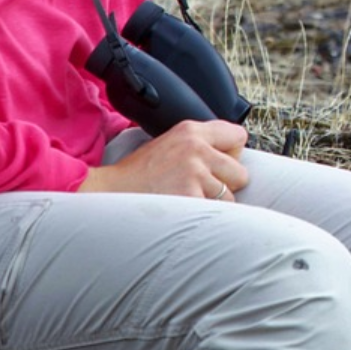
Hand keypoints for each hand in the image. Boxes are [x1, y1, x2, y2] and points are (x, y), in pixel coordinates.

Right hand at [78, 120, 248, 199]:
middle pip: (241, 172)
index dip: (231, 154)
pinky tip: (181, 212)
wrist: (109, 194)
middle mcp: (196, 148)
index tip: (218, 165)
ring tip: (186, 201)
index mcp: (191, 130)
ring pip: (229, 198)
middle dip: (226, 185)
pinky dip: (201, 219)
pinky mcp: (189, 198)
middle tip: (199, 188)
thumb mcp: (170, 143)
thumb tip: (233, 155)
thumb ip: (201, 144)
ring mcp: (194, 173)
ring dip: (212, 205)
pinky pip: (213, 215)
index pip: (238, 136)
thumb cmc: (139, 174)